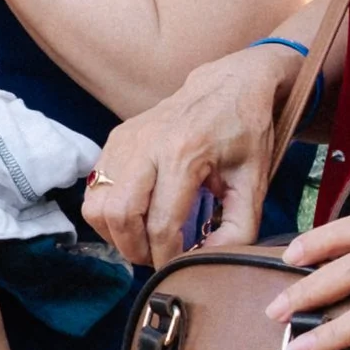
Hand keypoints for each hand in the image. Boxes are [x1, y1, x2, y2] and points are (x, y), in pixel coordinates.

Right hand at [83, 43, 291, 265]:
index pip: (162, 223)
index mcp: (185, 154)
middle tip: (155, 258)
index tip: (178, 266)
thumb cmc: (245, 132)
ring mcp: (126, 139)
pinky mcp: (116, 138)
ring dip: (115, 233)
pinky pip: (95, 187)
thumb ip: (238, 230)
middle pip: (120, 215)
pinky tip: (135, 215)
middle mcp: (148, 144)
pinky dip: (108, 211)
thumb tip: (208, 263)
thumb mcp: (254, 182)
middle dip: (135, 249)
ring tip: (142, 239)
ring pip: (97, 204)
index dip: (167, 257)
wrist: (230, 83)